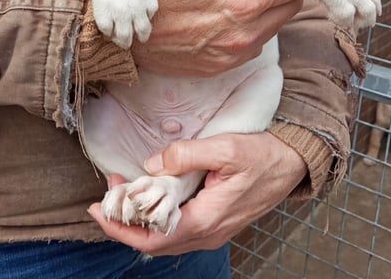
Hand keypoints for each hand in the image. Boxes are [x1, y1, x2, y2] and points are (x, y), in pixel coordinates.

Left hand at [87, 132, 307, 255]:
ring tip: (123, 190)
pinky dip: (155, 217)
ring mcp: (210, 231)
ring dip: (139, 219)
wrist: (291, 163)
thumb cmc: (262, 156)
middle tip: (109, 192)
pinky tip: (148, 194)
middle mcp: (206, 233)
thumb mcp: (225, 148)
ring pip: (164, 238)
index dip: (120, 227)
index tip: (99, 208)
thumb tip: (152, 165)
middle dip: (124, 222)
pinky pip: (176, 229)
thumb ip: (186, 155)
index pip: (152, 238)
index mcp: (206, 221)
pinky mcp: (213, 222)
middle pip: (153, 243)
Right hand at [133, 0, 304, 75]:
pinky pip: (253, 44)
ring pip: (274, 25)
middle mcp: (245, 35)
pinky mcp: (222, 67)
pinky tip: (220, 15)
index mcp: (242, 2)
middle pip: (290, 6)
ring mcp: (234, 55)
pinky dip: (247, 27)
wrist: (118, 30)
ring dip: (264, 8)